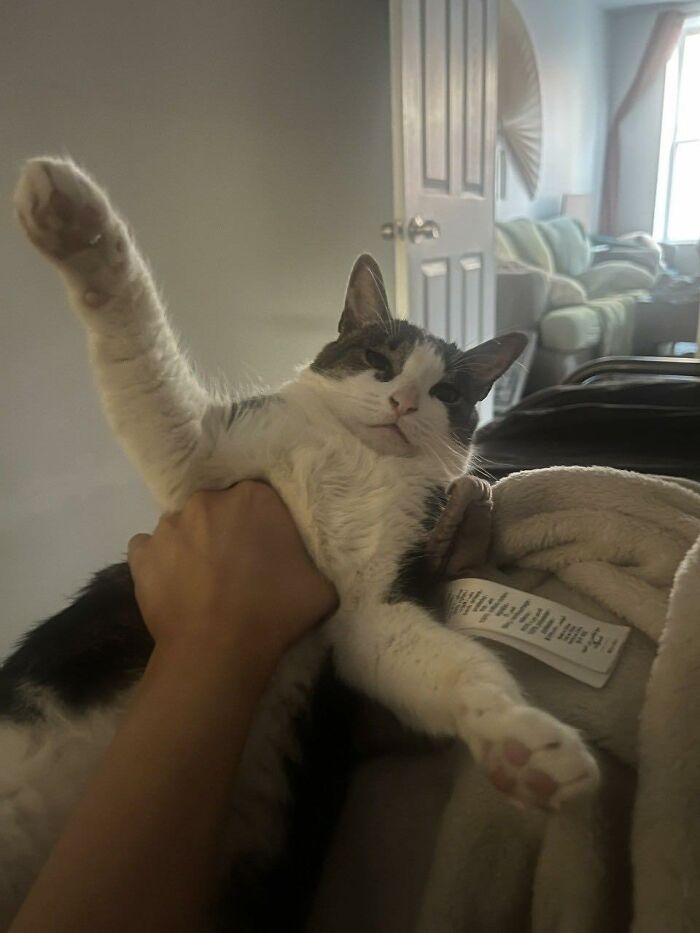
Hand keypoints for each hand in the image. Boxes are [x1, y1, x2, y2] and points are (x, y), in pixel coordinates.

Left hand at [127, 482, 337, 667]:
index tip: (268, 553)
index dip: (263, 527)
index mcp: (254, 497)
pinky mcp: (141, 553)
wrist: (218, 651)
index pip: (260, 502)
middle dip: (227, 531)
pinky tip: (175, 587)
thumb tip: (302, 564)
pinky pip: (152, 550)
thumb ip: (309, 560)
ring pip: (184, 528)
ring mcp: (168, 525)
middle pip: (219, 509)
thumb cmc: (274, 614)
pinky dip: (161, 563)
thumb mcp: (320, 585)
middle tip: (238, 568)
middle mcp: (207, 500)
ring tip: (204, 583)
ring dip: (193, 546)